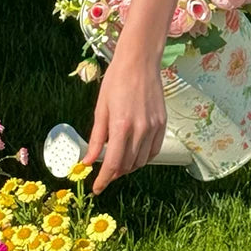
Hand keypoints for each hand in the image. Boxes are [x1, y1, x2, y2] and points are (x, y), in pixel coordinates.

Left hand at [85, 49, 166, 194]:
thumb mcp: (101, 109)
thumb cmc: (116, 81)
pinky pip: (154, 150)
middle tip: (105, 173)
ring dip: (129, 166)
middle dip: (115, 174)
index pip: (113, 164)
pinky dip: (143, 157)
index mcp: (121, 126)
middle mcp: (140, 129)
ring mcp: (154, 127)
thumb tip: (88, 161)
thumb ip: (96, 138)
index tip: (97, 188)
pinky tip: (134, 153)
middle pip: (128, 165)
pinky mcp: (162, 123)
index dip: (104, 180)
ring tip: (119, 162)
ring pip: (142, 161)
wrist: (139, 62)